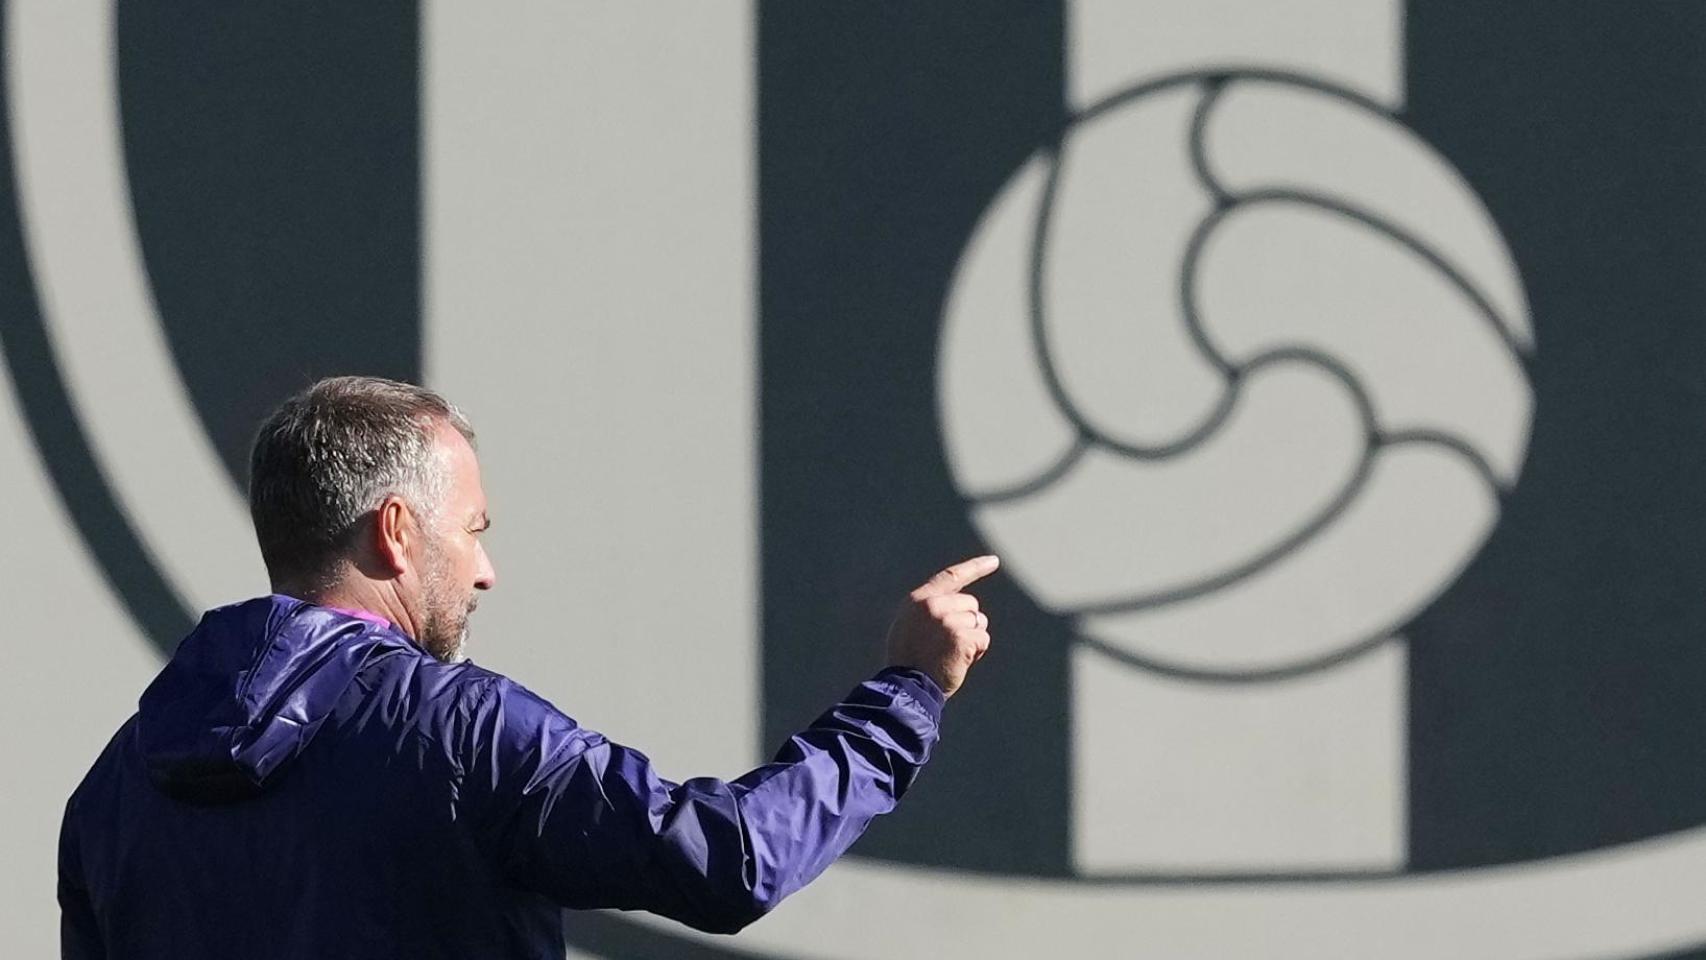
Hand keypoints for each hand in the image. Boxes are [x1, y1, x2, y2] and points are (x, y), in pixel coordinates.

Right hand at [885, 555, 998, 697]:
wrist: (906, 686)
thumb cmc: (908, 663)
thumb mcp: (908, 626)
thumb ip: (929, 610)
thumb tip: (957, 607)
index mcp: (919, 599)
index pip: (951, 577)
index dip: (975, 567)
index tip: (994, 561)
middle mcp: (933, 604)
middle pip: (971, 604)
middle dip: (968, 623)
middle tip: (948, 646)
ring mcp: (947, 619)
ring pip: (979, 622)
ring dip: (972, 639)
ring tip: (950, 654)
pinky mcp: (961, 636)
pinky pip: (983, 639)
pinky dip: (977, 652)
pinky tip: (959, 661)